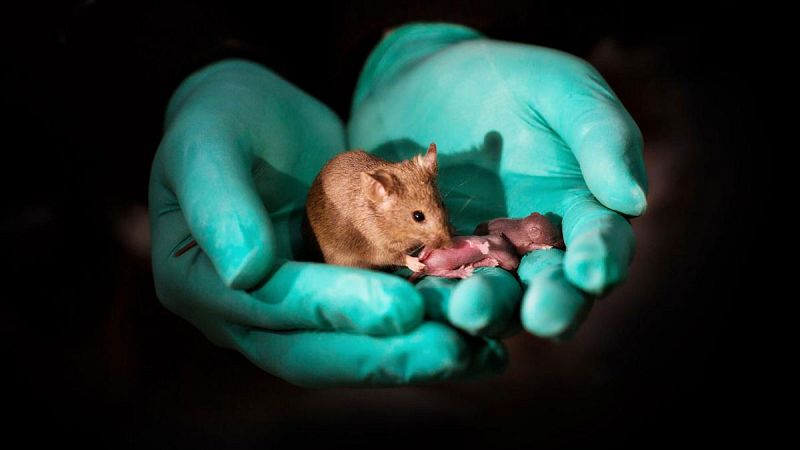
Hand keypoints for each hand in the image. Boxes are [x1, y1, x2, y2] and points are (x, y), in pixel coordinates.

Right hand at [149, 59, 504, 386]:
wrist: (255, 113)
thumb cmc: (220, 118)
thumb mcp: (206, 142)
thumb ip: (218, 203)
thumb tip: (245, 274)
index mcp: (197, 283)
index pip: (269, 307)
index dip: (334, 312)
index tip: (403, 309)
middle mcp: (242, 313)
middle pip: (313, 352)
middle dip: (386, 355)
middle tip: (456, 351)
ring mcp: (291, 309)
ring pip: (351, 347)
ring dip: (414, 354)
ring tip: (480, 352)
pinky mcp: (332, 293)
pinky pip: (375, 319)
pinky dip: (422, 327)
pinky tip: (474, 331)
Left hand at [349, 23, 646, 337]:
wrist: (423, 80)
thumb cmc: (506, 79)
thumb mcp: (561, 90)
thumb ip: (602, 136)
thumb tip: (634, 201)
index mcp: (583, 209)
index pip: (604, 243)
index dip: (602, 259)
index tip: (591, 270)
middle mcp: (538, 247)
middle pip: (554, 289)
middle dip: (551, 305)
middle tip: (541, 316)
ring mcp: (484, 260)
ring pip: (495, 299)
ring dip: (487, 310)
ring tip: (469, 309)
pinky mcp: (434, 262)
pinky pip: (435, 288)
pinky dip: (430, 299)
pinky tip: (421, 302)